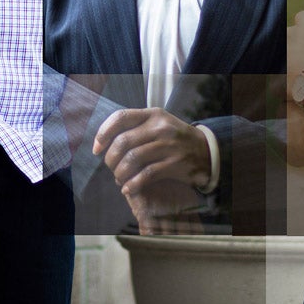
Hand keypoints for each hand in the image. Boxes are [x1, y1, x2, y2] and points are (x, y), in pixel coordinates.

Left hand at [92, 107, 211, 216]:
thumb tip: (104, 143)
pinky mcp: (175, 163)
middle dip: (110, 159)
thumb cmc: (174, 139)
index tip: (97, 148)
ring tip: (120, 179)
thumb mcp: (158, 124)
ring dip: (120, 173)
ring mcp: (169, 145)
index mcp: (153, 115)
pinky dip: (132, 184)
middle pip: (123, 142)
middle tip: (111, 168)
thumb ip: (135, 128)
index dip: (103, 133)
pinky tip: (128, 188)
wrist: (206, 151)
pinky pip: (146, 175)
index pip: (120, 117)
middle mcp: (160, 127)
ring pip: (132, 159)